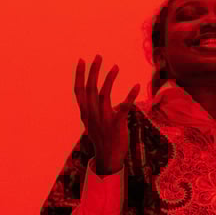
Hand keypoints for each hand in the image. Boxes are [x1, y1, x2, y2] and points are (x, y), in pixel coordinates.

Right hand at [74, 56, 139, 174]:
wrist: (108, 158)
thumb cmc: (102, 139)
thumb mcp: (93, 124)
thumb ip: (96, 111)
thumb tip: (111, 101)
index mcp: (85, 113)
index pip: (79, 91)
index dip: (80, 75)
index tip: (82, 60)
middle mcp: (92, 114)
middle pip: (90, 88)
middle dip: (94, 71)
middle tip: (98, 56)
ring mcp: (103, 119)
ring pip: (104, 94)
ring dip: (110, 78)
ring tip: (115, 66)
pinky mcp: (116, 124)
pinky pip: (124, 107)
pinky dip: (130, 96)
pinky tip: (136, 85)